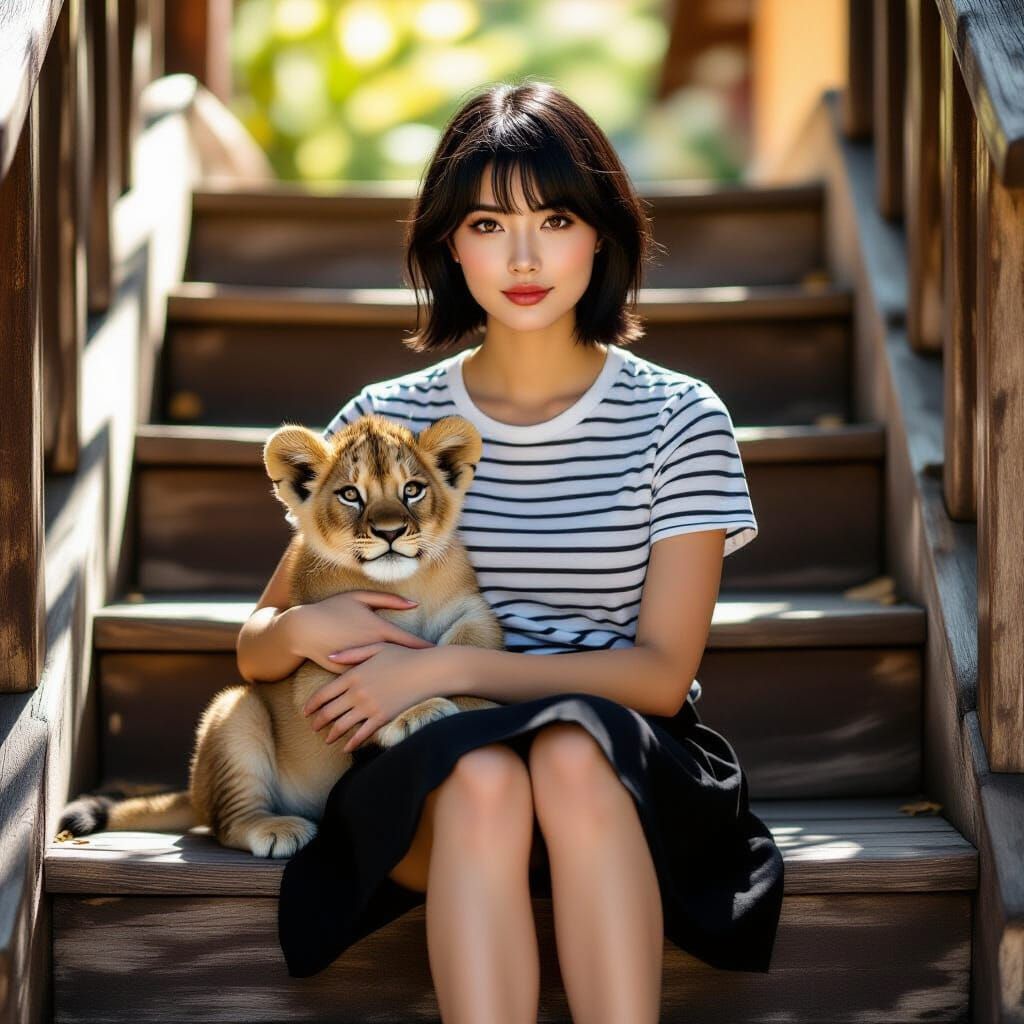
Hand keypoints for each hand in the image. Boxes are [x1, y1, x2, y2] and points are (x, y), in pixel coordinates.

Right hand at [285, 590, 434, 674]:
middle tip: (438, 670)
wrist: (303, 630)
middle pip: (402, 660)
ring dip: (403, 678)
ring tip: (421, 682)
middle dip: (420, 665)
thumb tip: (414, 603)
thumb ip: (388, 599)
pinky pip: (369, 681)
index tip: (441, 653)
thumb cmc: (332, 609)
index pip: (409, 641)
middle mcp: (372, 649)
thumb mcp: (359, 597)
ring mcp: (361, 665)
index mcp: (378, 629)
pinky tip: (394, 690)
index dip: (426, 648)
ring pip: (387, 674)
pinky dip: (381, 685)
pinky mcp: (349, 676)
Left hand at [303, 643, 442, 752]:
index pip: (324, 694)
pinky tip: (347, 748)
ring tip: (327, 739)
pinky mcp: (382, 718)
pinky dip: (352, 743)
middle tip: (313, 727)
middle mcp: (357, 693)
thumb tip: (329, 657)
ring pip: (342, 725)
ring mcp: (369, 707)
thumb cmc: (403, 655)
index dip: (312, 705)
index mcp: (353, 675)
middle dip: (318, 721)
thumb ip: (351, 653)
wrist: (427, 670)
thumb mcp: (376, 647)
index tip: (305, 711)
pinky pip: (362, 734)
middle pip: (329, 712)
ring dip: (332, 734)